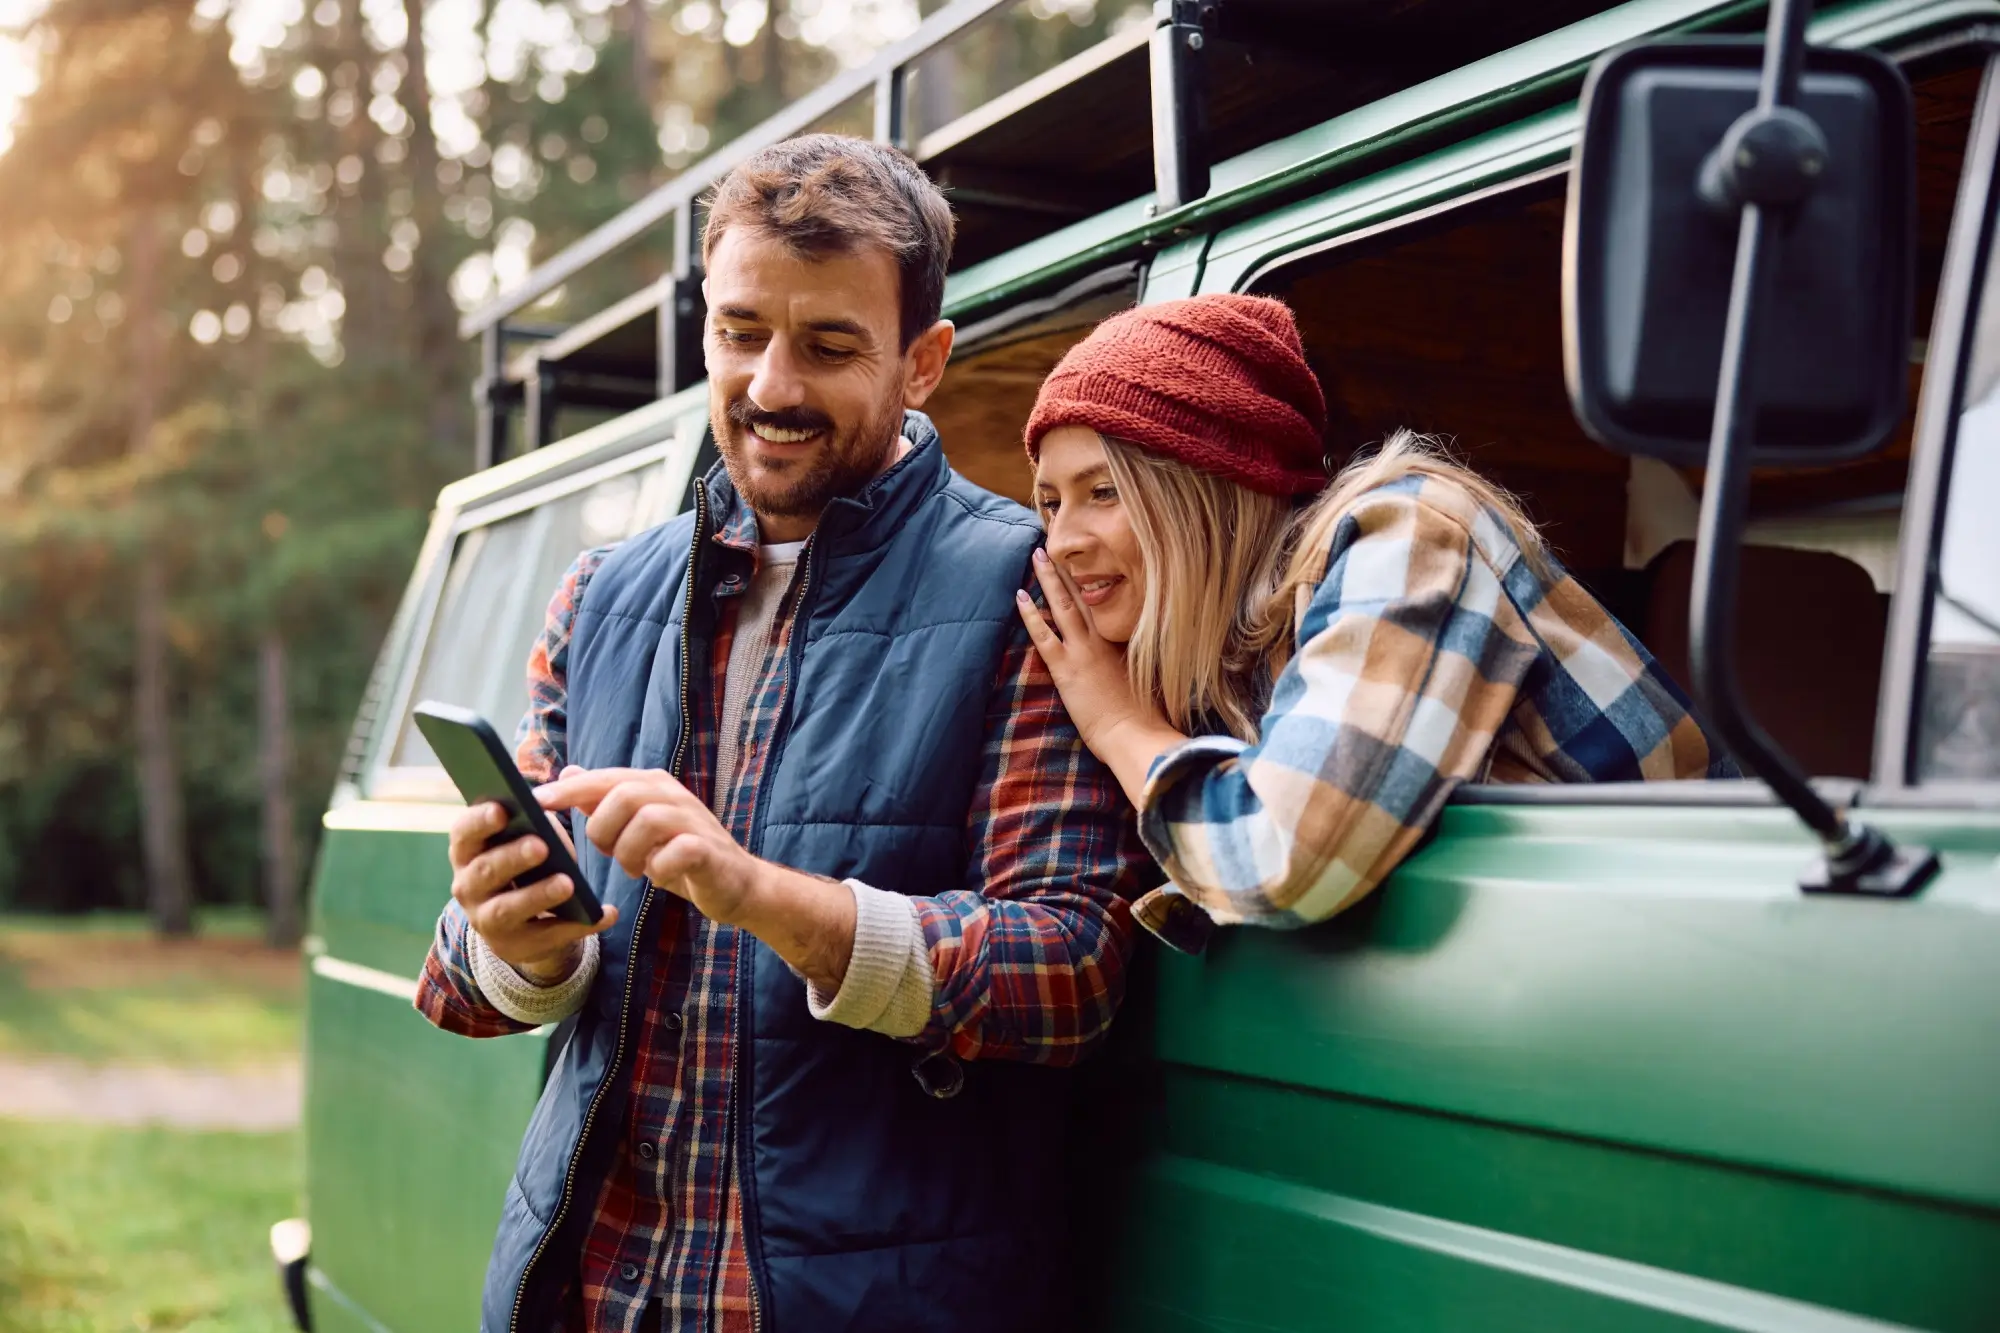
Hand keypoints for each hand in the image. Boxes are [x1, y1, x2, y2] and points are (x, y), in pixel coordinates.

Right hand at [449, 801, 616, 984]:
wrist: (521, 924)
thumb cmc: (524, 865)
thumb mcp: (523, 840)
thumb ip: (533, 822)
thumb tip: (549, 807)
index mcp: (468, 853)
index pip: (464, 834)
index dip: (479, 821)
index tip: (502, 810)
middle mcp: (468, 887)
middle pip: (485, 871)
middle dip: (513, 857)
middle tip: (541, 845)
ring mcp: (487, 921)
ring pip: (506, 909)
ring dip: (537, 895)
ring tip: (568, 883)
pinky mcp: (516, 946)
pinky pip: (548, 936)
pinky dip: (579, 925)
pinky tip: (605, 914)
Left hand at [532, 765, 765, 927]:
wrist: (735, 884)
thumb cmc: (680, 855)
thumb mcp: (636, 827)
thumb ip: (604, 801)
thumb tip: (567, 772)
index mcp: (653, 786)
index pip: (605, 778)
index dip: (570, 790)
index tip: (538, 802)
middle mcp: (674, 795)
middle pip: (623, 795)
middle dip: (603, 829)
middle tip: (608, 853)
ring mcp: (694, 820)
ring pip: (647, 820)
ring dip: (629, 852)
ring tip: (635, 868)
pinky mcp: (708, 850)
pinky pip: (675, 852)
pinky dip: (659, 869)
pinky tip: (660, 876)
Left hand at [1016, 549, 1186, 805]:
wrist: (1135, 735)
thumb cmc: (1146, 718)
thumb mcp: (1150, 682)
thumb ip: (1142, 663)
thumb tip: (1142, 657)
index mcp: (1124, 642)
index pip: (1106, 605)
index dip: (1092, 583)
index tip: (1084, 564)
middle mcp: (1104, 640)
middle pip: (1084, 595)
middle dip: (1067, 570)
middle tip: (1055, 547)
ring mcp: (1084, 651)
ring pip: (1063, 605)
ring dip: (1048, 579)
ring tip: (1038, 555)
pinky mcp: (1067, 668)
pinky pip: (1044, 634)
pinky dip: (1031, 614)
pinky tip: (1020, 595)